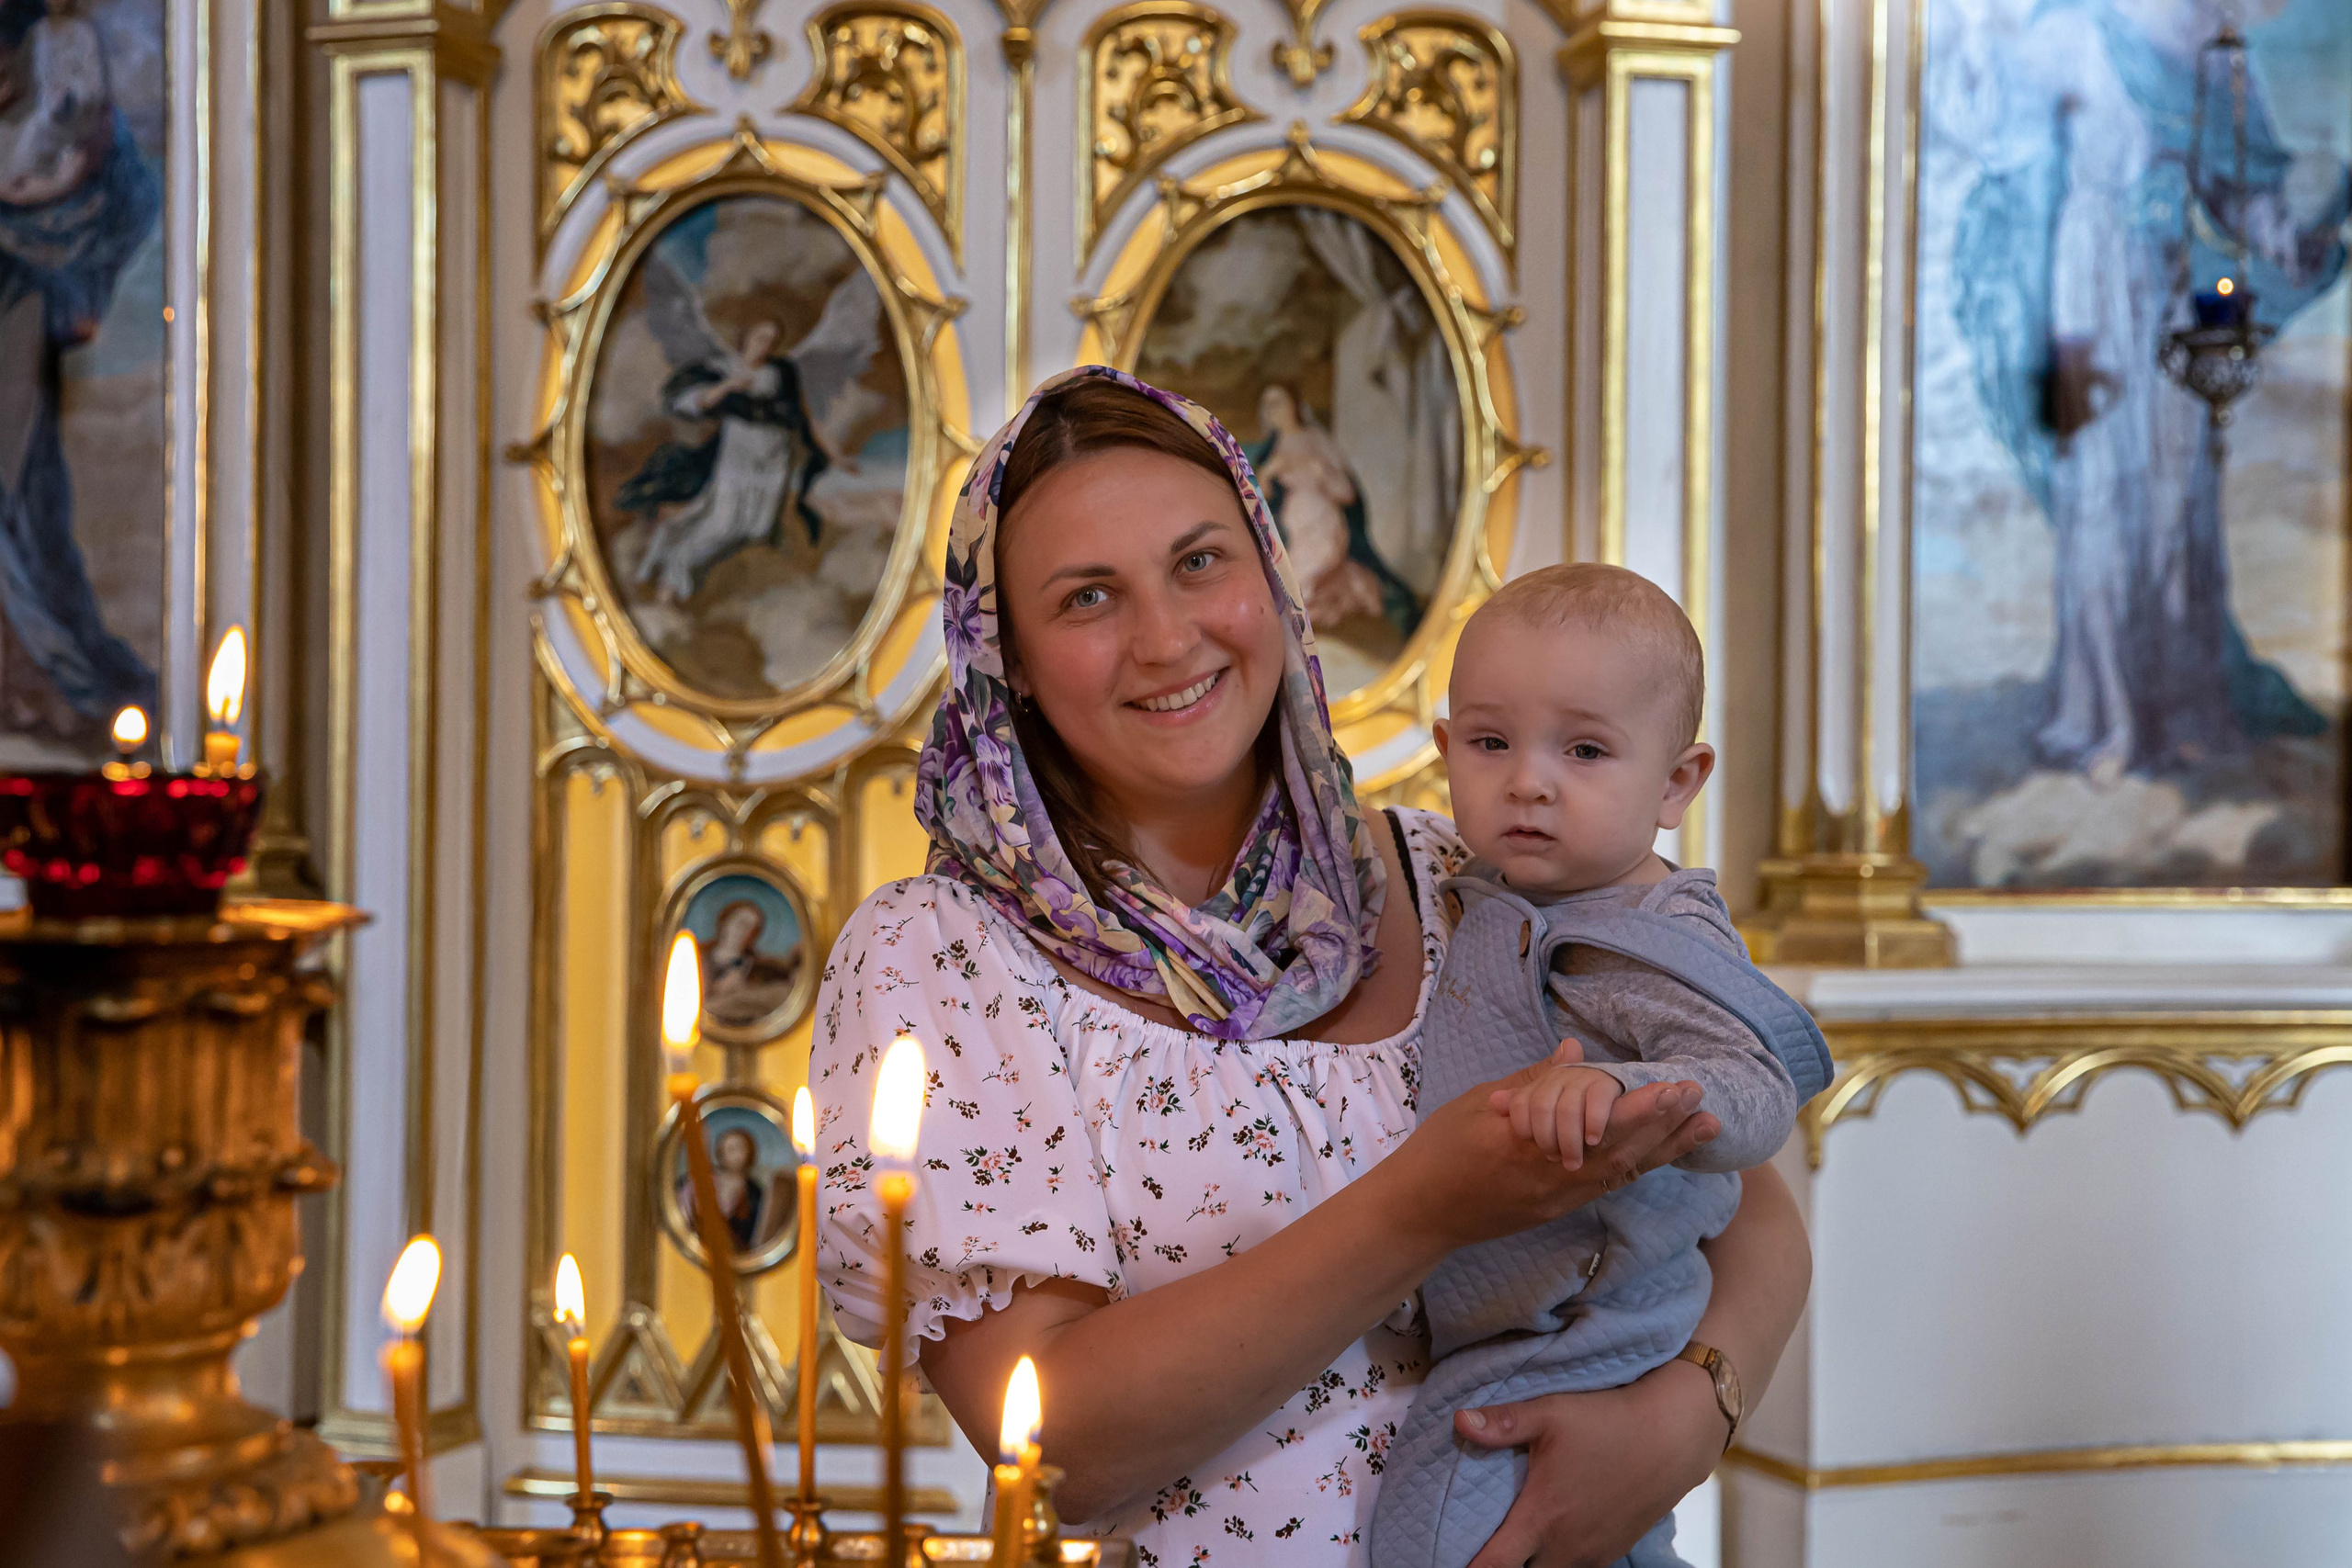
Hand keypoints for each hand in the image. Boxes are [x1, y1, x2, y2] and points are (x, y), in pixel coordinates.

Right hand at [1382, 1043, 1719, 1251]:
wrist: (1419, 1214)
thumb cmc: (1440, 1150)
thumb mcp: (1480, 1104)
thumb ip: (1534, 1081)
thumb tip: (1577, 1050)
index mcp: (1531, 1145)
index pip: (1600, 1127)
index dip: (1644, 1109)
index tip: (1677, 1089)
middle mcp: (1554, 1178)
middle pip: (1623, 1153)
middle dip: (1667, 1127)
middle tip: (1705, 1102)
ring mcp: (1558, 1199)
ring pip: (1622, 1172)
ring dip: (1664, 1149)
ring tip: (1703, 1126)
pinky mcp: (1556, 1208)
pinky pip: (1607, 1186)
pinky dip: (1639, 1166)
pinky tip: (1663, 1151)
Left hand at [1455, 1359, 1723, 1567]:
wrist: (1674, 1436)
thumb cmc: (1608, 1422)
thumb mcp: (1551, 1413)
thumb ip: (1502, 1424)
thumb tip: (1457, 1420)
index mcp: (1541, 1518)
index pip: (1494, 1565)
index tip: (1451, 1559)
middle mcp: (1565, 1546)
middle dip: (1502, 1565)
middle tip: (1488, 1548)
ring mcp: (1593, 1553)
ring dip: (1533, 1563)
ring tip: (1519, 1545)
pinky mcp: (1615, 1551)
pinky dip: (1559, 1561)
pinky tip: (1554, 1540)